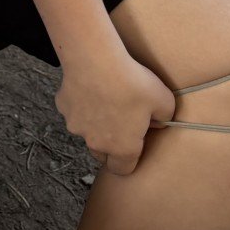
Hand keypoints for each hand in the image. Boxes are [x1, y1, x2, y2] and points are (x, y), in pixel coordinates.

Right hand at [55, 46, 176, 176]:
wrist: (96, 60)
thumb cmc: (132, 82)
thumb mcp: (164, 101)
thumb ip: (164, 118)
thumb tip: (157, 122)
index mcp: (122, 148)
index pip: (123, 170)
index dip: (130, 162)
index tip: (136, 146)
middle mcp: (96, 142)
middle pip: (102, 154)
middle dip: (111, 145)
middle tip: (122, 122)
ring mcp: (77, 126)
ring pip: (87, 132)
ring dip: (95, 123)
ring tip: (106, 99)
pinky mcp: (64, 108)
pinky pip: (75, 111)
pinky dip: (82, 104)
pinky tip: (91, 87)